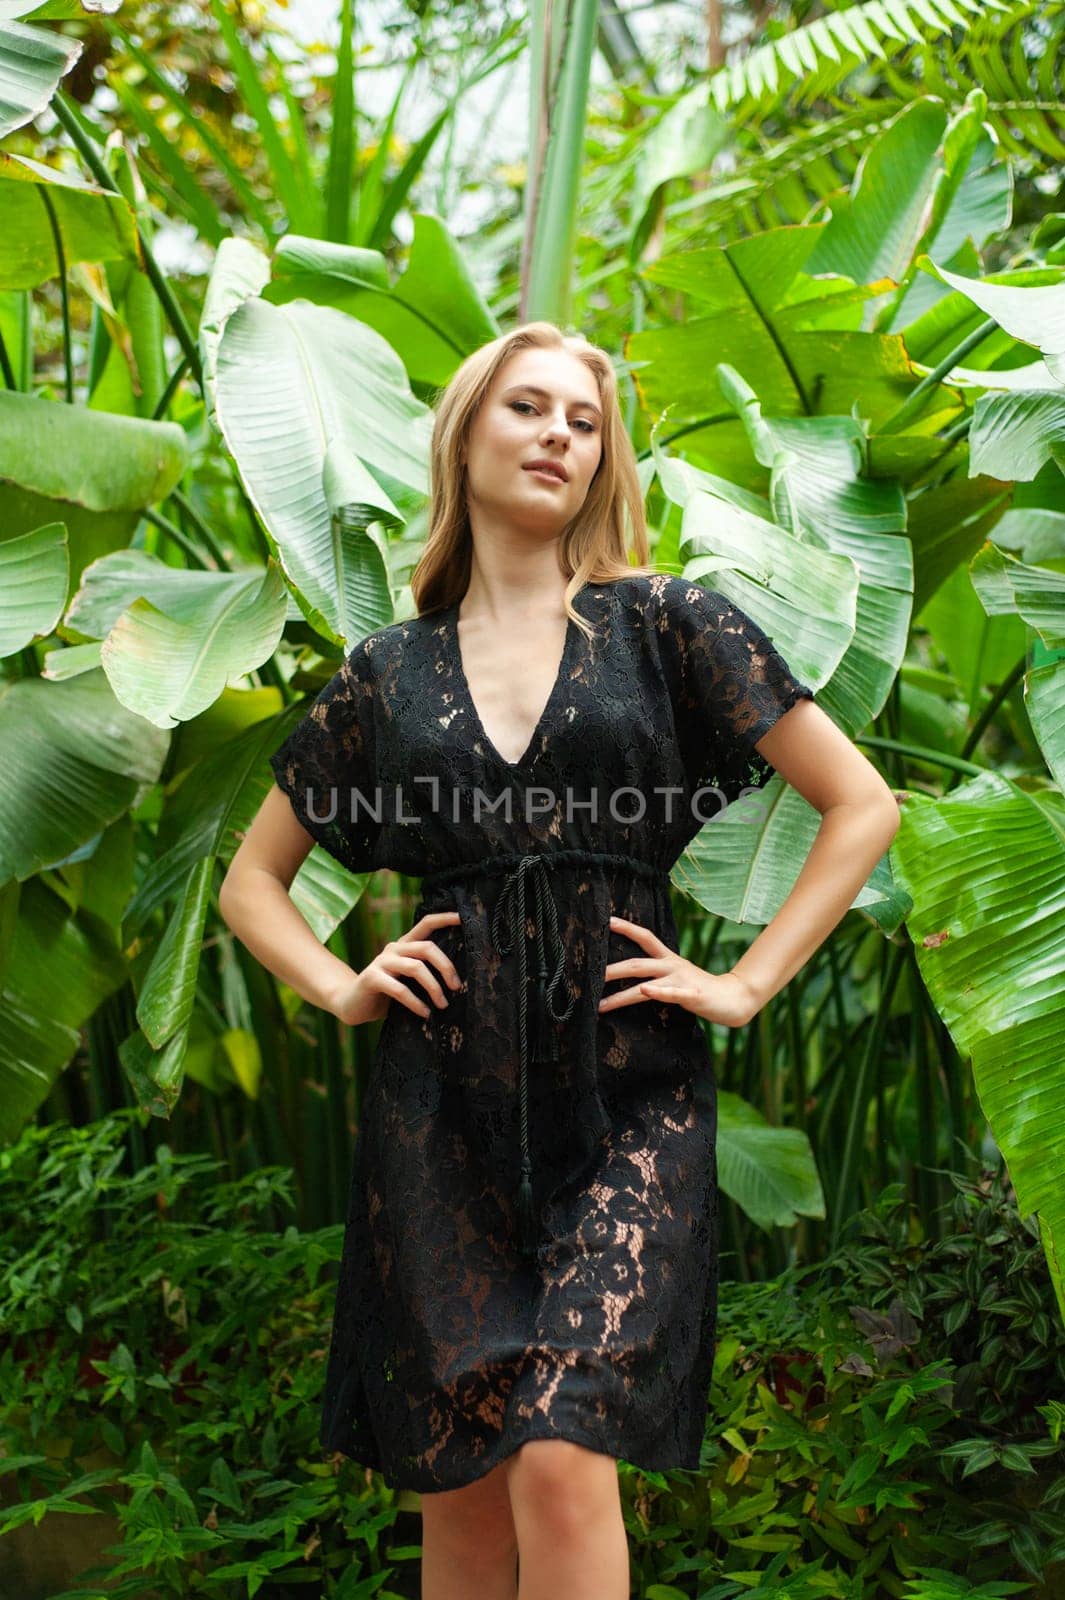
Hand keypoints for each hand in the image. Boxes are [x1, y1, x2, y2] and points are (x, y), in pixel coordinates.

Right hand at [330, 910, 462, 1025]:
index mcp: (404, 945)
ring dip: (434, 988)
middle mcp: (393, 949)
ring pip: (416, 967)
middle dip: (446, 967)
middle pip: (427, 948)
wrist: (352, 1005)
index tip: (463, 918)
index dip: (444, 918)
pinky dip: (416, 1003)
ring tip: (442, 1005)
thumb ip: (425, 973)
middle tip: (456, 987)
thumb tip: (457, 982)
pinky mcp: (372, 978)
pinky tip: (424, 1014)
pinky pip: (400, 989)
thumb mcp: (408, 981)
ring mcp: (381, 962)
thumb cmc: (387, 994)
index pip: (425, 924)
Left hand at [598, 914, 760, 1027]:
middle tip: (587, 977)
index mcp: (668, 959)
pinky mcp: (692, 995)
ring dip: (621, 994)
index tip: (606, 920)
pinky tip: (644, 991)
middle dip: (610, 970)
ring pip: (646, 981)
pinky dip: (657, 992)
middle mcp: (672, 966)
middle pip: (637, 963)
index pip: (645, 937)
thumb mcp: (676, 977)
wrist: (734, 999)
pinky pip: (671, 994)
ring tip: (600, 1002)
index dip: (626, 927)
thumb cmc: (699, 990)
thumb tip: (631, 977)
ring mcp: (681, 980)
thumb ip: (656, 975)